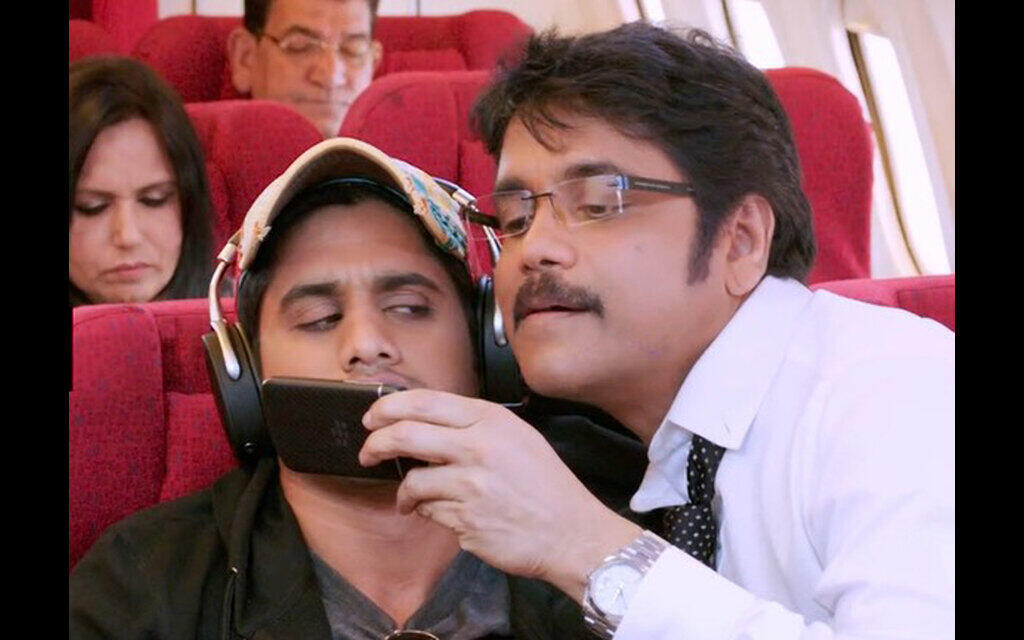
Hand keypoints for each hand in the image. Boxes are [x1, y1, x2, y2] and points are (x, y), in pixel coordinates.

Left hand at [359, 389, 641, 599]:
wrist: (571, 533)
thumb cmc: (546, 486)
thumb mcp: (518, 438)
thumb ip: (474, 427)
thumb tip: (422, 424)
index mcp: (491, 420)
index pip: (424, 402)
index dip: (388, 408)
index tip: (372, 418)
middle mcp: (478, 447)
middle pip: (405, 435)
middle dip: (376, 444)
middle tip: (368, 452)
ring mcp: (470, 486)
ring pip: (413, 481)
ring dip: (405, 492)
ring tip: (411, 499)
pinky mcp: (465, 520)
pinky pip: (430, 513)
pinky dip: (430, 513)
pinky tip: (448, 514)